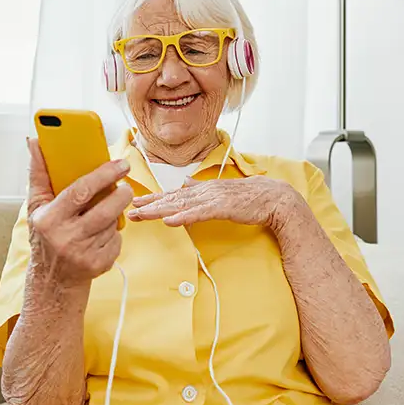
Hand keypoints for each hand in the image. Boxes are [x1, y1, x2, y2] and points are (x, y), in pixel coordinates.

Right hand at [25, 138, 133, 288]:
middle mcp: (66, 238)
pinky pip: (117, 240)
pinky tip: (101, 235)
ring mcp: (84, 254)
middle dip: (121, 194)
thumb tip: (34, 143)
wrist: (52, 279)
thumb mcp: (37, 206)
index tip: (120, 164)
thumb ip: (38, 174)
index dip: (103, 175)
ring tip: (104, 212)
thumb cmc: (46, 236)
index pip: (80, 191)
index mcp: (49, 219)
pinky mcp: (99, 265)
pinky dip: (113, 234)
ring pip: (112, 224)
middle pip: (105, 210)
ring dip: (114, 214)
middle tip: (124, 186)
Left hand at [126, 176, 301, 227]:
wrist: (273, 197)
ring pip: (180, 206)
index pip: (173, 195)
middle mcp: (203, 192)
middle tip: (130, 211)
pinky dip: (182, 217)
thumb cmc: (249, 196)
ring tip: (142, 215)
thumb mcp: (220, 191)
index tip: (137, 204)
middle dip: (150, 205)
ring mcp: (212, 199)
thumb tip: (186, 182)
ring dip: (160, 211)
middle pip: (171, 199)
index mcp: (202, 190)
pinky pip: (198, 214)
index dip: (154, 199)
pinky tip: (169, 221)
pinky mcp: (221, 208)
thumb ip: (201, 188)